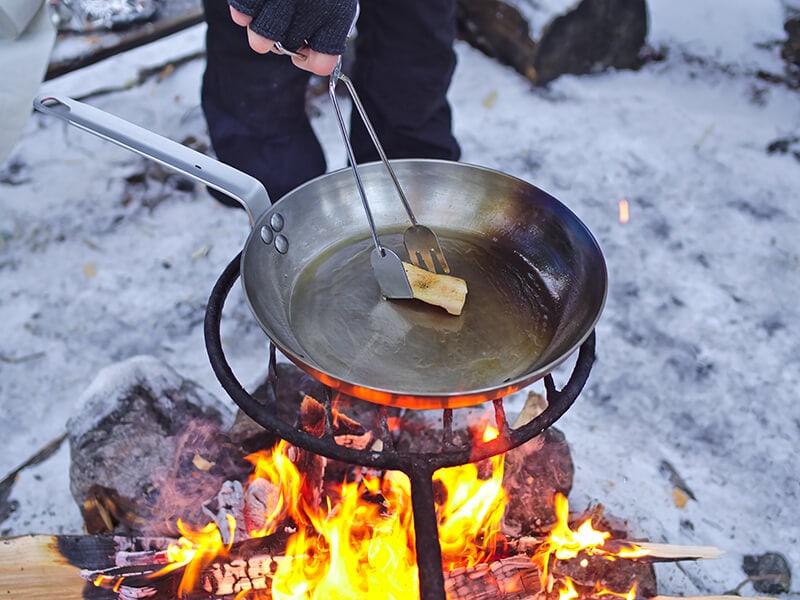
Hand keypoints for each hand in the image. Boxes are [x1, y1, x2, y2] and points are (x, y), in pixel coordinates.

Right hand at [228, 0, 356, 75]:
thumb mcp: (336, 0)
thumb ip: (326, 27)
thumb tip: (308, 57)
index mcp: (337, 14)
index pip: (322, 63)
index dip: (312, 61)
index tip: (308, 51)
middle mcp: (313, 7)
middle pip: (289, 49)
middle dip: (285, 41)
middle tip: (286, 25)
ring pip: (263, 39)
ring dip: (261, 34)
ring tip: (266, 19)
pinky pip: (243, 12)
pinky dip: (242, 14)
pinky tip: (248, 10)